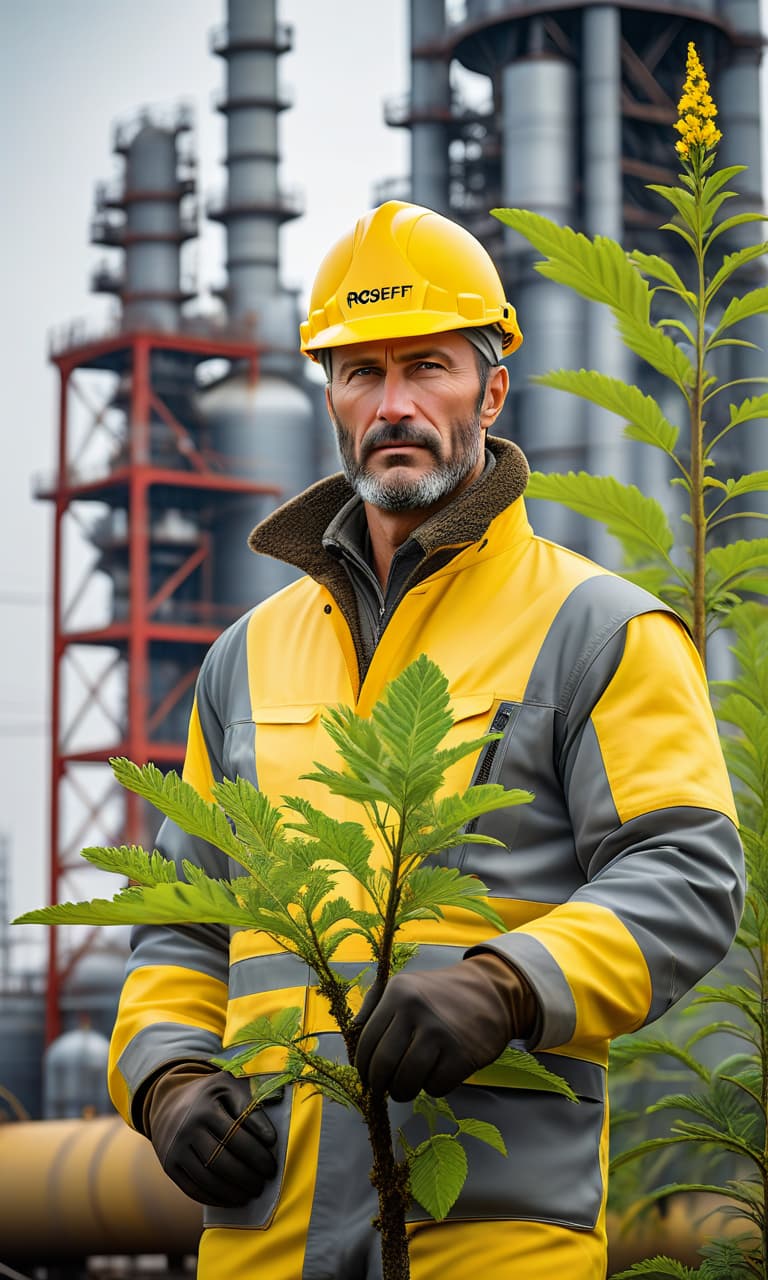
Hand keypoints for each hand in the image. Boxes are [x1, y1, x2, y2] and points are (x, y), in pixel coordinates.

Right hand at [142, 1062, 277, 1206]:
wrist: (169, 1103)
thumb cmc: (211, 1097)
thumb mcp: (229, 1088)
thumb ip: (250, 1106)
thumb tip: (269, 1139)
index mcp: (206, 1107)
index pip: (236, 1135)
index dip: (257, 1153)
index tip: (272, 1163)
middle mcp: (188, 1128)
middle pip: (222, 1161)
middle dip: (248, 1176)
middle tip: (265, 1182)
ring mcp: (176, 1149)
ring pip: (208, 1179)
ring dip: (234, 1191)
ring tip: (252, 1193)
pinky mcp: (170, 1166)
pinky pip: (193, 1189)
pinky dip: (215, 1199)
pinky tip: (232, 1200)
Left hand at [354, 953, 536, 1101]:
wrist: (491, 993)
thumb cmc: (440, 994)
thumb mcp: (405, 986)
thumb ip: (374, 1006)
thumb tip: (350, 1034)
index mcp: (398, 993)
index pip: (366, 1042)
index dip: (363, 1067)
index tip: (367, 1077)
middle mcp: (416, 1011)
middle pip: (383, 1066)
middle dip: (379, 1085)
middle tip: (384, 1089)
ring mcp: (440, 1033)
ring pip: (406, 1082)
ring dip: (402, 1092)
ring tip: (407, 1086)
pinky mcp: (462, 1055)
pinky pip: (435, 1088)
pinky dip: (432, 1088)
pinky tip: (437, 1074)